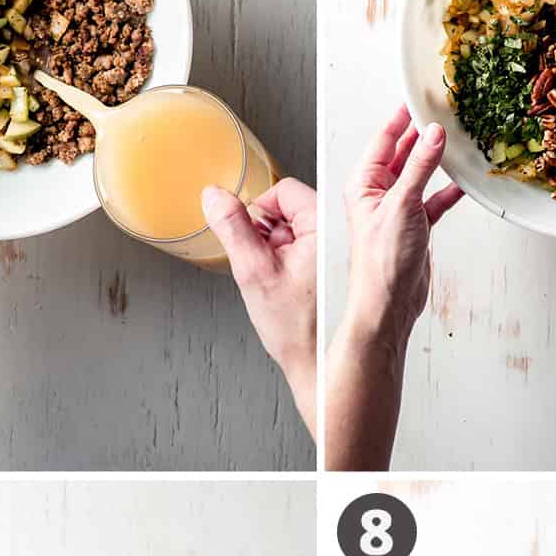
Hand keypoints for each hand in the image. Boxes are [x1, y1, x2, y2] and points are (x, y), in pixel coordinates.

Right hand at [202, 179, 316, 438]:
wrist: (319, 366)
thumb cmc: (298, 329)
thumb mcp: (253, 271)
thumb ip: (231, 227)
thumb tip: (214, 196)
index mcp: (325, 225)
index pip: (284, 190)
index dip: (259, 213)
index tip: (254, 240)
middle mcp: (339, 233)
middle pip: (290, 209)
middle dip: (269, 235)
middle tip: (268, 268)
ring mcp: (340, 250)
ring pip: (297, 230)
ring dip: (279, 251)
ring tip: (282, 283)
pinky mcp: (338, 266)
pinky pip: (308, 249)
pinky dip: (293, 263)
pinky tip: (293, 289)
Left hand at [343, 104, 462, 350]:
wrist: (389, 303)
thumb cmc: (380, 262)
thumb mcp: (401, 205)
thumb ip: (420, 168)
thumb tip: (433, 134)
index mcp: (363, 184)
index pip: (384, 140)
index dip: (402, 117)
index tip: (420, 98)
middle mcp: (378, 194)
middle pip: (402, 153)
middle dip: (421, 134)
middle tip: (443, 113)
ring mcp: (398, 209)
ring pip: (420, 175)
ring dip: (438, 161)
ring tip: (457, 140)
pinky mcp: (415, 226)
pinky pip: (434, 199)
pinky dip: (448, 190)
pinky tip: (463, 180)